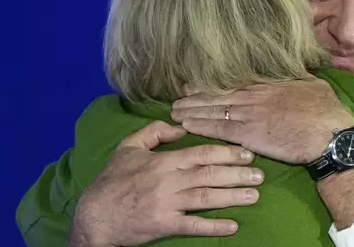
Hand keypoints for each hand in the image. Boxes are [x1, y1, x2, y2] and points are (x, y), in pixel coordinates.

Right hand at [70, 121, 264, 246]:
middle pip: (209, 174)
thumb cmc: (112, 180)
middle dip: (237, 173)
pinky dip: (212, 226)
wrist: (93, 216)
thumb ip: (154, 133)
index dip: (227, 151)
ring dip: (232, 196)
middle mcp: (168, 181)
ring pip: (205, 198)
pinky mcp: (163, 225)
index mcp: (163, 161)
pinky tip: (232, 225)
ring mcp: (166, 204)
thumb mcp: (128, 147)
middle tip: (260, 174)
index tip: (247, 152)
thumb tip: (179, 127)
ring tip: (254, 195)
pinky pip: (192, 226)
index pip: (201, 153)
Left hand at [171, 76, 353, 163]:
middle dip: (194, 98)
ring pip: (213, 111)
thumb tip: (298, 70)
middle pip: (217, 96)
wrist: (329, 134)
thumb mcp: (313, 85)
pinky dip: (200, 127)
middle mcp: (253, 97)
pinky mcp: (249, 135)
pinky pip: (218, 129)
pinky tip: (186, 126)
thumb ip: (299, 78)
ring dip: (192, 112)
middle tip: (176, 100)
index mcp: (267, 86)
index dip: (210, 86)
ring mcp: (249, 115)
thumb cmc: (326, 110)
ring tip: (174, 112)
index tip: (194, 85)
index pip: (231, 84)